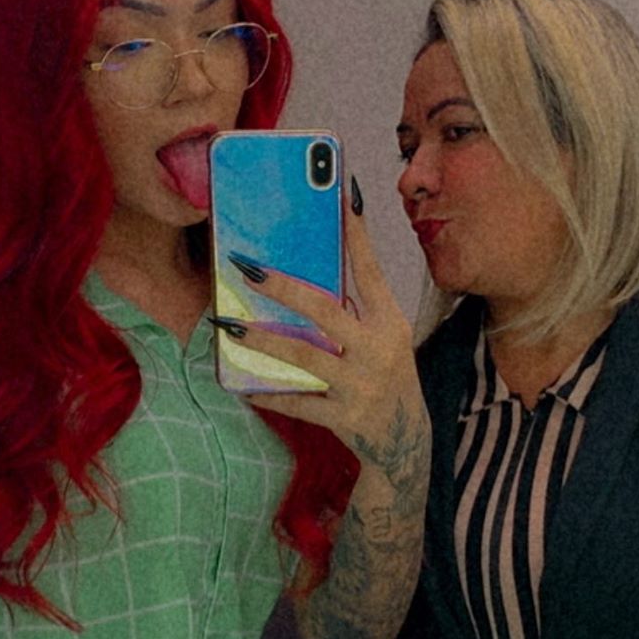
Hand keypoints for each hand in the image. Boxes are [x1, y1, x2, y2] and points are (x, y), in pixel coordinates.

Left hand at [225, 196, 427, 472]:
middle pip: (326, 310)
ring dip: (264, 341)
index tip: (341, 197)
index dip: (356, 234)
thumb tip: (307, 272)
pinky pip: (300, 404)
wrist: (407, 441)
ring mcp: (363, 385)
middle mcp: (379, 349)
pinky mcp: (347, 418)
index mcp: (389, 322)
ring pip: (306, 357)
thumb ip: (355, 310)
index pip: (370, 271)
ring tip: (231, 326)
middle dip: (284, 287)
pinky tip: (243, 387)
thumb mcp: (382, 338)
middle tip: (247, 268)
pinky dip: (270, 396)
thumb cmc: (385, 375)